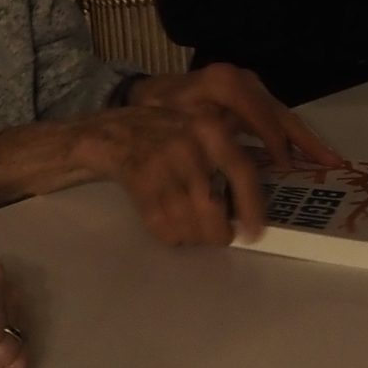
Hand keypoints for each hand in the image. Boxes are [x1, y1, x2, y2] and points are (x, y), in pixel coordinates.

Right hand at [75, 98, 275, 243]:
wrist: (112, 133)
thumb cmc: (167, 136)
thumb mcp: (201, 132)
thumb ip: (227, 160)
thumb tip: (250, 209)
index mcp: (210, 129)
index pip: (242, 171)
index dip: (252, 206)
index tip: (255, 234)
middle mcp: (187, 145)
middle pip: (211, 207)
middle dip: (218, 232)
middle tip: (220, 236)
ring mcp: (159, 164)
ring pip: (187, 221)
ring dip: (194, 237)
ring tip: (195, 232)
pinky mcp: (139, 183)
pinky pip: (163, 226)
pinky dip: (172, 235)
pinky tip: (172, 226)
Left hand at [124, 62, 338, 170]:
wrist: (143, 96)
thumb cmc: (158, 109)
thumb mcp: (177, 120)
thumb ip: (210, 136)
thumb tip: (241, 161)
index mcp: (226, 82)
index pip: (262, 114)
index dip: (277, 142)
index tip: (286, 168)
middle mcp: (243, 80)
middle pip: (281, 113)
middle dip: (307, 140)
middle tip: (333, 163)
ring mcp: (248, 88)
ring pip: (282, 116)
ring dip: (304, 141)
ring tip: (329, 161)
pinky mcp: (248, 98)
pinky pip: (273, 118)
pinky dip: (290, 138)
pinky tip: (305, 157)